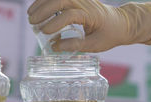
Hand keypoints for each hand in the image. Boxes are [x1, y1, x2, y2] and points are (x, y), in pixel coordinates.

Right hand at [28, 0, 150, 52]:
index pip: (69, 15)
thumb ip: (75, 45)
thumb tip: (54, 47)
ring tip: (30, 16)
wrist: (120, 23)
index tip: (44, 32)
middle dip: (44, 10)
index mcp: (91, 15)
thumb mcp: (94, 45)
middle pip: (61, 0)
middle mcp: (85, 2)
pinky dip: (47, 0)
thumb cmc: (108, 35)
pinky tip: (37, 7)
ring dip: (41, 3)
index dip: (55, 23)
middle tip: (32, 23)